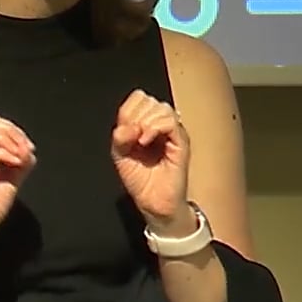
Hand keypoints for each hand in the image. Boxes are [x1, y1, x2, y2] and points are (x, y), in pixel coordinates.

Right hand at [0, 113, 35, 253]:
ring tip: (21, 154)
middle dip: (9, 130)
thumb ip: (18, 162)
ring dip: (6, 139)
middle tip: (26, 147)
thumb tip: (30, 148)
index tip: (27, 144)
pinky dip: (4, 154)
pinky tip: (15, 163)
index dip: (8, 127)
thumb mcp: (8, 179)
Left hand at [110, 91, 190, 229]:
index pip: (139, 98)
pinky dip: (155, 128)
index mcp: (147, 124)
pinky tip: (145, 141)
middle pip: (149, 100)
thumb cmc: (141, 180)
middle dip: (135, 117)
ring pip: (161, 108)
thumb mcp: (120, 155)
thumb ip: (120, 137)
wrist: (153, 202)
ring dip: (145, 122)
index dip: (129, 110)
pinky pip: (171, 122)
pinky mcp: (182, 142)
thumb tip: (126, 126)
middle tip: (131, 138)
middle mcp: (162, 125)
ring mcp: (174, 133)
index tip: (124, 131)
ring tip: (139, 141)